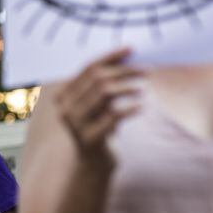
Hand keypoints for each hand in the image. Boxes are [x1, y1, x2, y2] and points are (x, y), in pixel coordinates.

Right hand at [54, 47, 143, 166]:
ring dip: (128, 87)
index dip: (111, 56)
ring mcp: (75, 124)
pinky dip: (131, 108)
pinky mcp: (89, 138)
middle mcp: (65, 107)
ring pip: (105, 93)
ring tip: (144, 87)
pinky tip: (142, 106)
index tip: (132, 49)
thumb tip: (128, 54)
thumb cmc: (101, 128)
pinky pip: (114, 116)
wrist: (94, 164)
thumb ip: (105, 83)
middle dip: (125, 71)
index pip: (89, 68)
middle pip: (99, 78)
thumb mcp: (100, 104)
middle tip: (148, 70)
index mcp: (65, 94)